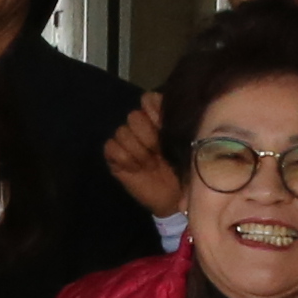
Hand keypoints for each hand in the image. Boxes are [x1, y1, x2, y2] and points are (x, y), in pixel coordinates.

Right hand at [103, 106, 181, 221]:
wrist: (175, 198)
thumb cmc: (185, 170)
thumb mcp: (187, 146)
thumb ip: (177, 126)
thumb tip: (172, 114)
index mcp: (159, 119)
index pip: (148, 99)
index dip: (154, 110)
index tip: (163, 127)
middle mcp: (141, 127)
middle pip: (134, 116)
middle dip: (147, 135)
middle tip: (158, 151)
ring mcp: (127, 142)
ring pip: (122, 132)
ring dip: (137, 149)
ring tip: (149, 164)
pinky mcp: (116, 158)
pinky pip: (110, 147)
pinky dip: (124, 158)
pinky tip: (135, 169)